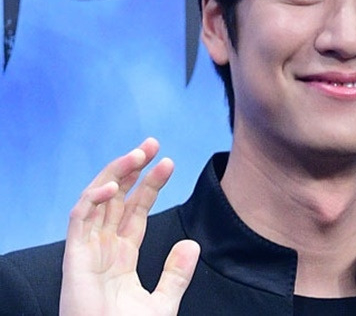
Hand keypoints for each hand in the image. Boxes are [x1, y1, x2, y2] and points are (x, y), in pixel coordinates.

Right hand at [59, 138, 199, 314]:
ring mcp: (88, 250)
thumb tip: (192, 245)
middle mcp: (104, 247)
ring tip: (139, 153)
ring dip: (116, 173)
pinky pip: (79, 219)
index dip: (150, 184)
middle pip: (118, 197)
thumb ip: (176, 275)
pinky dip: (93, 199)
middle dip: (132, 168)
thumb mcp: (162, 303)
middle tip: (152, 143)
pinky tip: (113, 185)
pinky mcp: (74, 258)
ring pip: (98, 199)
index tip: (169, 163)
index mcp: (122, 255)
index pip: (136, 209)